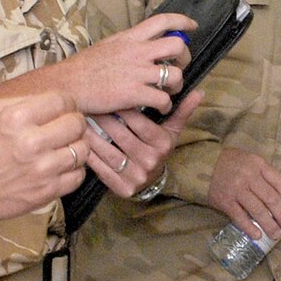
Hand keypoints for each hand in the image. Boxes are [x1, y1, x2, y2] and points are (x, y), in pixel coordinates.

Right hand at [0, 90, 85, 225]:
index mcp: (17, 118)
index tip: (63, 109)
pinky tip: (60, 167)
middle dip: (74, 123)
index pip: (62, 100)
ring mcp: (42, 169)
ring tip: (62, 148)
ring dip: (76, 146)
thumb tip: (51, 100)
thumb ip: (22, 101)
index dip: (66, 103)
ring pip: (82, 150)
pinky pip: (78, 175)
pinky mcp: (46, 191)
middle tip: (65, 128)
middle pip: (77, 124)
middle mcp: (31, 142)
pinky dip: (73, 170)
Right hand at [62, 14, 192, 115]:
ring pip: (175, 75)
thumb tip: (140, 43)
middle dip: (185, 57)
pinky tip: (159, 107)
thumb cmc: (83, 68)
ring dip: (177, 85)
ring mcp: (137, 72)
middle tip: (179, 66)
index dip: (183, 21)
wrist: (67, 85)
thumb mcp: (107, 46)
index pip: (163, 21)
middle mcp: (137, 51)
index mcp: (130, 37)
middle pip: (178, 46)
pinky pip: (163, 99)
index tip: (193, 26)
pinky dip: (166, 105)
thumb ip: (127, 44)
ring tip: (168, 91)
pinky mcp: (134, 93)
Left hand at [82, 92, 198, 196]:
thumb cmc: (159, 148)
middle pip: (121, 135)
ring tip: (80, 120)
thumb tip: (200, 92)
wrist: (152, 181)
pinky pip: (100, 168)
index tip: (108, 96)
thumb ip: (182, 111)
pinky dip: (89, 154)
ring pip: (108, 151)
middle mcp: (150, 161)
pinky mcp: (121, 188)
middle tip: (88, 104)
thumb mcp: (172, 131)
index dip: (122, 109)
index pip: (139, 123)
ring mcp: (135, 176)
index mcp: (162, 144)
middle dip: (103, 118)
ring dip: (91, 135)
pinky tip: (80, 142)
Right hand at [206, 147, 280, 242]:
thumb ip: (266, 175)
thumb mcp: (252, 161)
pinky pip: (240, 217)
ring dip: (269, 224)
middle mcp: (249, 176)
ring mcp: (236, 189)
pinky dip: (250, 227)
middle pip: (271, 199)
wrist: (205, 165)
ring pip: (257, 210)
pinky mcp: (225, 201)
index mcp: (259, 165)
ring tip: (276, 234)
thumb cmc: (234, 164)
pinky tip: (257, 235)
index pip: (279, 182)